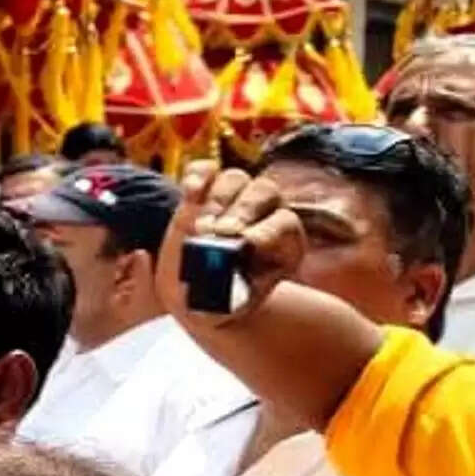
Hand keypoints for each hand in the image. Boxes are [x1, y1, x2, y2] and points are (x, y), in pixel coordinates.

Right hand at [160, 162, 303, 324]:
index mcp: (285, 244)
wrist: (199, 295)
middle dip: (241, 210)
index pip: (286, 223)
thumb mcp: (228, 305)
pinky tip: (188, 192)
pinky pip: (206, 170)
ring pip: (236, 178)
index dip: (268, 231)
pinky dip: (197, 176)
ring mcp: (234, 200)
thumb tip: (219, 270)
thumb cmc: (219, 303)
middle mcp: (265, 214)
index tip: (247, 244)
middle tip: (219, 231)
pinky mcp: (204, 193)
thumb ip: (227, 288)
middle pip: (264, 192)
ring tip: (199, 226)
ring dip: (217, 198)